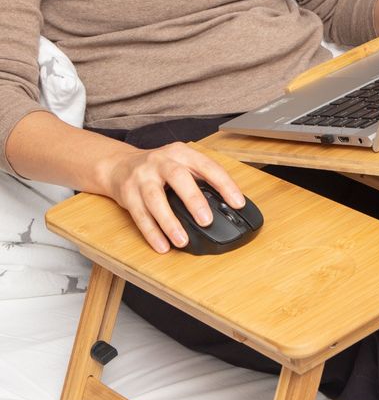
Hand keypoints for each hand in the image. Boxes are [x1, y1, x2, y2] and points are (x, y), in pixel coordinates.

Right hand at [100, 142, 245, 252]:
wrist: (120, 165)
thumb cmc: (160, 168)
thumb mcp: (183, 164)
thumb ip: (202, 179)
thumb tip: (229, 204)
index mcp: (182, 153)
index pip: (207, 166)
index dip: (225, 184)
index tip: (238, 202)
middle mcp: (162, 162)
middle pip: (178, 179)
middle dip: (194, 200)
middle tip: (206, 221)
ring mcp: (142, 177)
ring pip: (155, 199)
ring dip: (170, 222)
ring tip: (182, 240)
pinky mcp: (128, 194)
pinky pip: (140, 215)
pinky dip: (152, 233)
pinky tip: (162, 245)